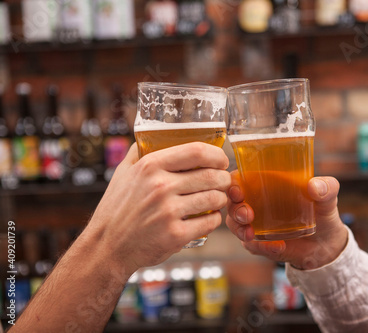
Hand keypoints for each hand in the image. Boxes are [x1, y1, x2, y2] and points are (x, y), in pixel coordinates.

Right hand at [82, 142, 230, 274]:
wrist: (107, 247)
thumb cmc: (116, 209)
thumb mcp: (123, 173)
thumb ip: (139, 152)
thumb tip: (154, 136)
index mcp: (150, 166)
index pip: (197, 151)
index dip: (217, 155)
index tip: (221, 160)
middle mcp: (160, 186)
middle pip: (211, 175)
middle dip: (224, 179)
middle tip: (223, 182)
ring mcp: (168, 212)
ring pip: (214, 198)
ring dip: (221, 199)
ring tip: (217, 200)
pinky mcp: (175, 235)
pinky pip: (210, 222)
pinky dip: (214, 219)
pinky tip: (209, 217)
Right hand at [226, 174, 347, 269]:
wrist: (327, 244)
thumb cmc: (322, 212)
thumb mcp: (328, 197)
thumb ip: (326, 188)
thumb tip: (314, 186)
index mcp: (266, 185)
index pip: (239, 179)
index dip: (233, 183)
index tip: (238, 190)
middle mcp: (256, 203)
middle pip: (231, 202)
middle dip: (234, 208)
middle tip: (247, 215)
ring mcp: (256, 225)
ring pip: (234, 225)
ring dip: (239, 229)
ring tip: (252, 234)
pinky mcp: (261, 244)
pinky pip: (252, 246)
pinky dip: (261, 248)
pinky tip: (277, 247)